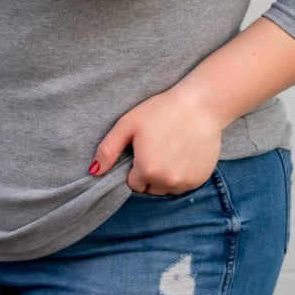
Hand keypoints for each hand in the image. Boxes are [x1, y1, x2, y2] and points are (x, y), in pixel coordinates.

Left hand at [89, 85, 223, 194]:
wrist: (201, 105)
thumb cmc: (162, 110)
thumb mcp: (128, 124)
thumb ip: (108, 150)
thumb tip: (93, 172)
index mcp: (147, 170)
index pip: (133, 183)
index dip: (136, 166)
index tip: (143, 149)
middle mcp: (167, 182)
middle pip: (150, 189)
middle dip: (149, 174)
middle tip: (156, 148)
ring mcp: (186, 183)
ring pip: (167, 189)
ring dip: (165, 177)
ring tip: (170, 150)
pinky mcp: (201, 179)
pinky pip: (184, 185)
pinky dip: (182, 175)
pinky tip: (183, 154)